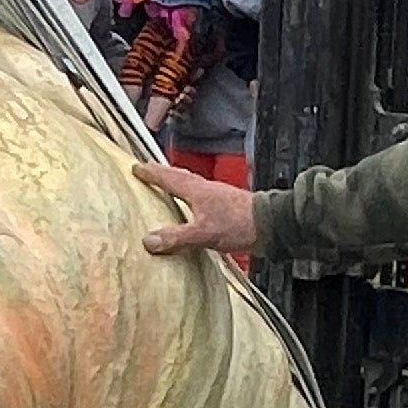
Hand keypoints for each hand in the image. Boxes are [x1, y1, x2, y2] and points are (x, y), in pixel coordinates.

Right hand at [134, 160, 259, 255]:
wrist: (271, 226)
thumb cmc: (240, 224)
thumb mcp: (204, 233)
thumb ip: (177, 237)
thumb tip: (149, 240)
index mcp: (197, 190)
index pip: (168, 178)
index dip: (151, 173)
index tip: (136, 167)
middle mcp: (205, 190)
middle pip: (179, 177)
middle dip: (162, 174)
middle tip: (148, 171)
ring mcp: (216, 199)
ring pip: (190, 187)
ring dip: (176, 186)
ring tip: (165, 190)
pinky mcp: (225, 210)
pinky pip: (199, 201)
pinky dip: (189, 202)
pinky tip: (190, 213)